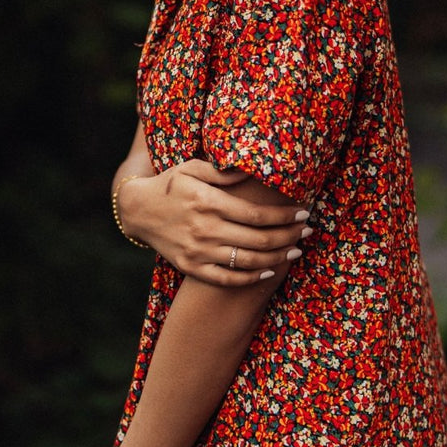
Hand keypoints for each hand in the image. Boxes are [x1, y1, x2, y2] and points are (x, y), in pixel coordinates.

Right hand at [117, 160, 310, 285]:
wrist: (138, 211)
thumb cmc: (170, 184)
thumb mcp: (192, 167)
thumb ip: (223, 171)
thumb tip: (253, 170)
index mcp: (208, 202)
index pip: (256, 215)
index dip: (284, 216)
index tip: (303, 213)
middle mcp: (205, 229)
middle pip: (258, 240)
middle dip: (289, 237)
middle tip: (308, 232)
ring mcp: (198, 252)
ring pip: (248, 262)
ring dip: (277, 258)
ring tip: (295, 251)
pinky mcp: (191, 267)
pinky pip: (228, 279)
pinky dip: (251, 278)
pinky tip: (269, 271)